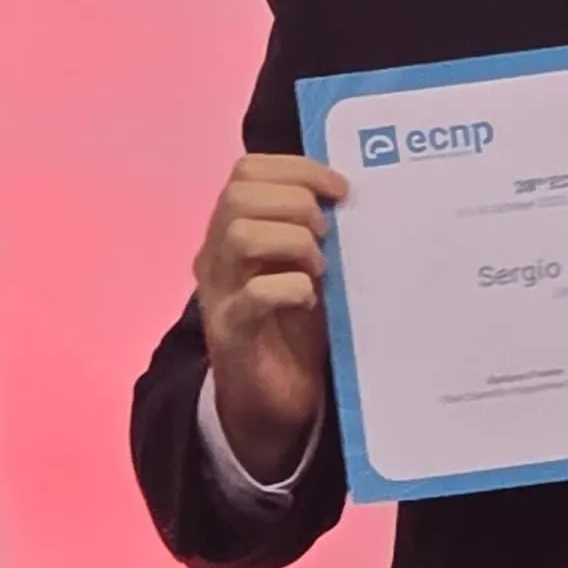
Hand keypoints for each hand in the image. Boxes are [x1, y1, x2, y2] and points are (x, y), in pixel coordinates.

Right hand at [195, 153, 348, 480]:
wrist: (275, 399)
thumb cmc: (296, 325)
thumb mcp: (307, 265)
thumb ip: (316, 228)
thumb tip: (351, 191)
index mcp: (233, 228)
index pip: (247, 170)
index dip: (297, 169)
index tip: (340, 189)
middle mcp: (216, 254)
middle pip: (239, 195)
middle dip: (296, 202)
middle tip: (328, 232)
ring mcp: (218, 294)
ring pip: (240, 235)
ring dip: (294, 241)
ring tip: (320, 266)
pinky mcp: (230, 333)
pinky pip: (253, 295)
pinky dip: (290, 287)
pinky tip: (309, 299)